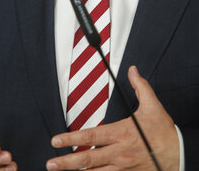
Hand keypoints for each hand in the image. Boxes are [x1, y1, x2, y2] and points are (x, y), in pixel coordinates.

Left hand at [46, 66, 178, 169]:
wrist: (180, 155)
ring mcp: (123, 168)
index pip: (91, 137)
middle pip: (88, 160)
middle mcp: (119, 153)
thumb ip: (141, 87)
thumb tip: (132, 70)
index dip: (72, 139)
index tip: (56, 141)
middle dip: (67, 162)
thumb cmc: (164, 133)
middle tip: (50, 163)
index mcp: (122, 133)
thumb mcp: (153, 106)